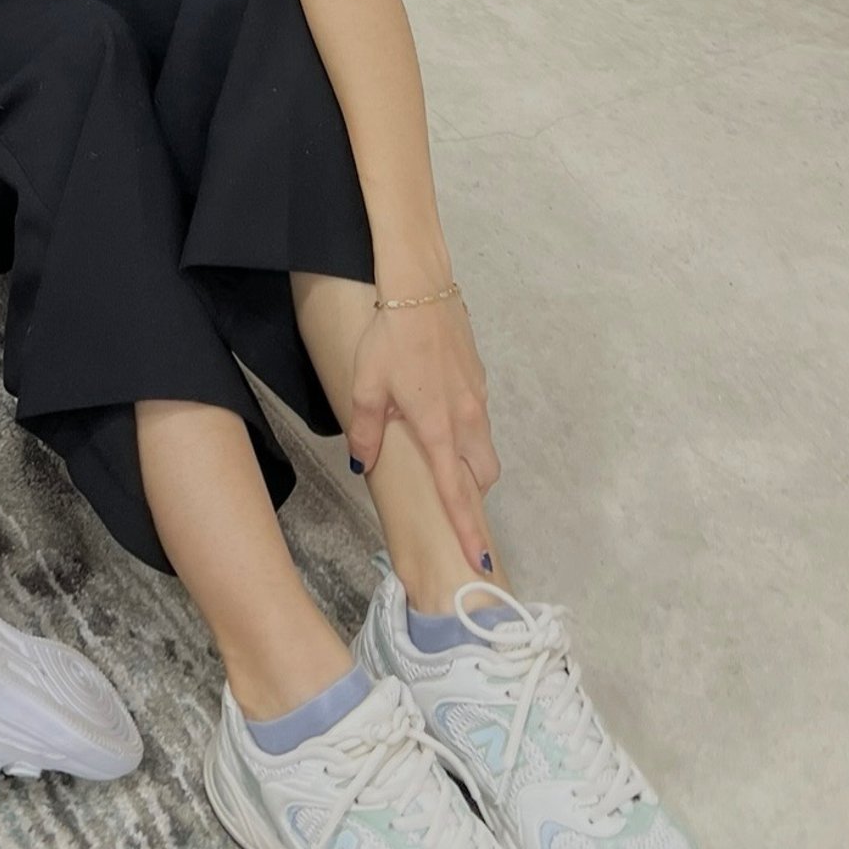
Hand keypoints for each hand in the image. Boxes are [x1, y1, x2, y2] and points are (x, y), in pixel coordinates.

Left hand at [347, 296, 500, 574]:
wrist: (421, 288)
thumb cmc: (390, 337)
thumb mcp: (365, 385)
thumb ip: (366, 430)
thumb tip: (364, 463)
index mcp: (438, 428)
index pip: (457, 492)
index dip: (467, 529)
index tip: (479, 561)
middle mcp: (466, 418)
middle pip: (482, 475)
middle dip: (470, 493)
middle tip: (447, 495)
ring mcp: (477, 396)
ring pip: (485, 446)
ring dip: (471, 460)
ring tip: (441, 452)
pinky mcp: (479, 375)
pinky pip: (480, 416)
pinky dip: (468, 427)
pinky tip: (440, 406)